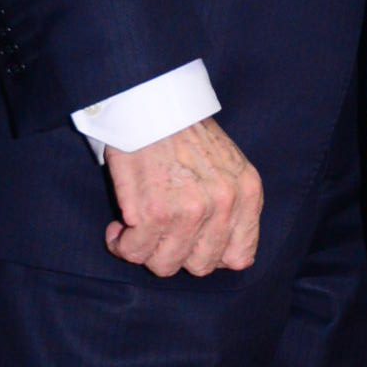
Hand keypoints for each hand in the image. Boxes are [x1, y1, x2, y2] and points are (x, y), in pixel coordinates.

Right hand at [104, 118, 262, 275]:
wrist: (150, 102)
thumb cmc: (184, 131)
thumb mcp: (229, 163)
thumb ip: (233, 204)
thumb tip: (224, 253)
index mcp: (247, 193)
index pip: (240, 256)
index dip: (212, 255)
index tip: (191, 242)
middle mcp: (224, 205)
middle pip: (201, 265)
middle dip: (177, 253)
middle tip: (160, 232)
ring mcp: (190, 212)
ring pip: (165, 265)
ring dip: (146, 250)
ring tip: (137, 228)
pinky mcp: (153, 213)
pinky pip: (133, 252)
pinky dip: (120, 244)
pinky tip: (119, 227)